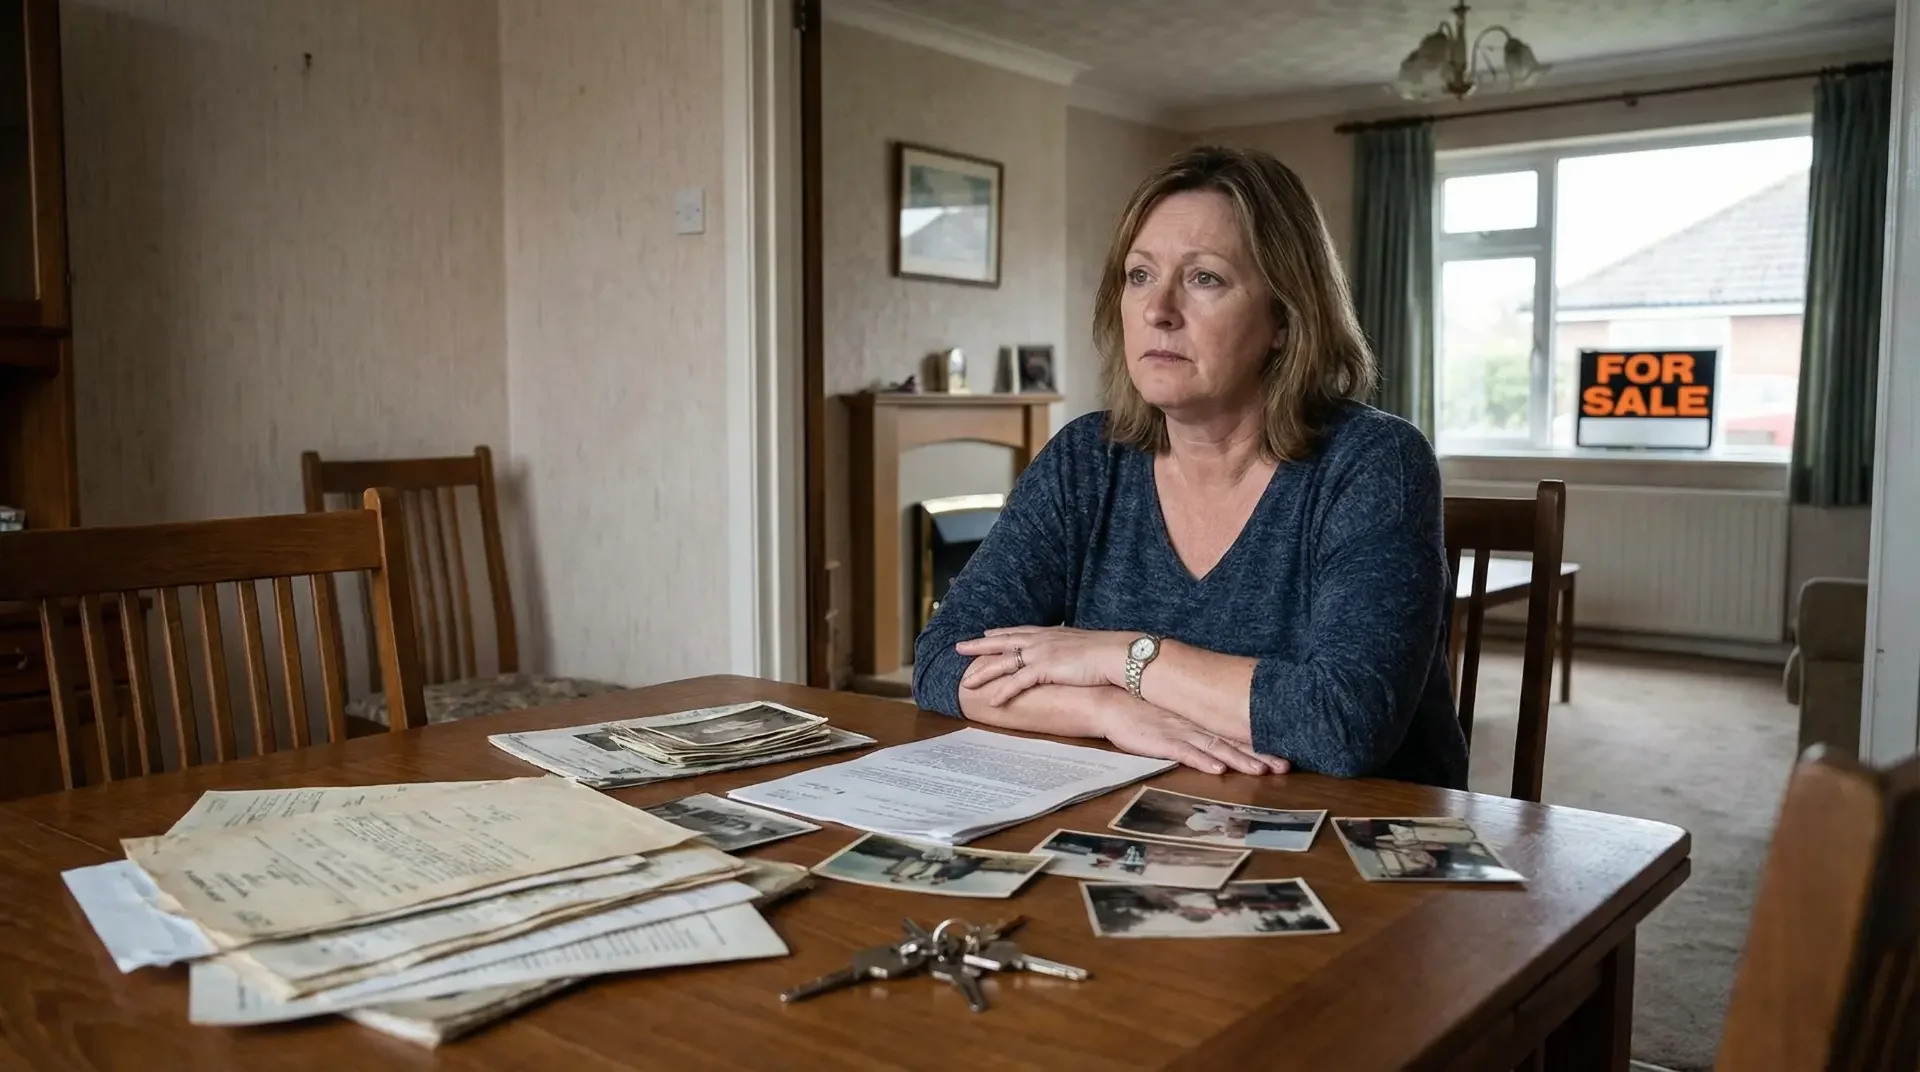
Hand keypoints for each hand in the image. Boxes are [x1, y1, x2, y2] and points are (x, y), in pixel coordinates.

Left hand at [955, 626, 1131, 705]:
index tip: (986, 632)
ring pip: (1003, 663)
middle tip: (959, 647)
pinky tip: (991, 701)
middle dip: (979, 645)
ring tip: (965, 683)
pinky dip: (1003, 692)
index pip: (1019, 631)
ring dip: (983, 673)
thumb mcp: (1083, 646)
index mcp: (1050, 633)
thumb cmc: (1107, 652)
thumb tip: (1071, 655)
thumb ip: (1070, 648)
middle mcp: (1041, 640)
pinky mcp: (1045, 668)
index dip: (1000, 633)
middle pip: (1002, 642)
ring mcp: (1041, 653)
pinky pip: (1017, 682)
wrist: (1117, 654)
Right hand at [1092, 691, 1289, 776]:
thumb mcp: (1176, 715)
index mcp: (1201, 719)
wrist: (1111, 701)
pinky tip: (1218, 768)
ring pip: (1217, 747)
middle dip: (1261, 754)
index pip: (1237, 732)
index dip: (1262, 743)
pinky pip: (1185, 753)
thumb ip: (1197, 724)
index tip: (1286, 752)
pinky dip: (1203, 760)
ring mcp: (1180, 732)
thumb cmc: (1143, 710)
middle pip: (1234, 741)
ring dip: (1240, 759)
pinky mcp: (1162, 741)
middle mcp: (1196, 724)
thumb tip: (1220, 737)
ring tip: (1262, 769)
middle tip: (1285, 765)